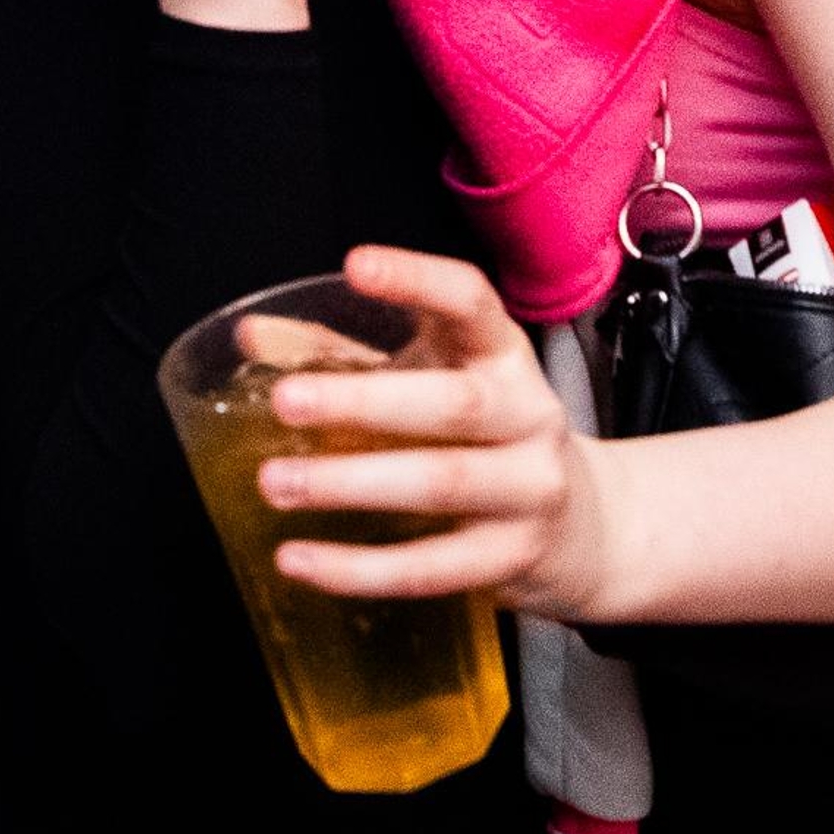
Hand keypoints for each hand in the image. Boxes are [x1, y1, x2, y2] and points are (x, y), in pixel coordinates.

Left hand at [250, 246, 613, 615]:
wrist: (582, 528)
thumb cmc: (486, 437)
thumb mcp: (435, 379)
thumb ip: (346, 356)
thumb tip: (251, 338)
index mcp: (505, 356)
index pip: (472, 302)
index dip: (417, 280)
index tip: (356, 265)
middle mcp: (530, 415)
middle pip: (454, 404)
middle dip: (365, 402)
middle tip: (285, 401)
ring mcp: (529, 490)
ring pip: (441, 483)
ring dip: (351, 485)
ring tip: (276, 482)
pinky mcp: (511, 559)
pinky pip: (430, 567)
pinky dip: (357, 568)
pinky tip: (298, 558)